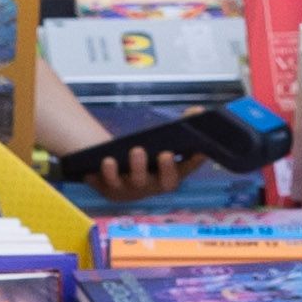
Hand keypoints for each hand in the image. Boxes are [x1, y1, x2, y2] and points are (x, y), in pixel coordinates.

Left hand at [70, 136, 191, 203]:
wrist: (116, 171)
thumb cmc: (145, 153)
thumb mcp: (162, 139)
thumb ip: (183, 124)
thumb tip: (198, 110)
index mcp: (170, 175)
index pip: (186, 170)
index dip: (195, 162)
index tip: (201, 150)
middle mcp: (154, 187)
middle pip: (164, 183)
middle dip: (166, 169)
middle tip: (165, 153)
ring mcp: (132, 191)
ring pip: (135, 184)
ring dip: (135, 168)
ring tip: (135, 150)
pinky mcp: (110, 191)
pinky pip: (106, 185)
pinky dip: (103, 174)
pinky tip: (101, 161)